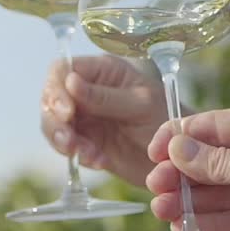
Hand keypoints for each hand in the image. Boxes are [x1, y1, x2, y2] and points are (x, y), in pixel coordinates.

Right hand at [41, 55, 169, 186]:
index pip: (63, 70)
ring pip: (54, 124)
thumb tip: (69, 82)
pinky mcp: (85, 141)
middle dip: (55, 121)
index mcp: (102, 72)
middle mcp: (87, 91)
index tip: (66, 112)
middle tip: (69, 140)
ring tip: (86, 154)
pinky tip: (99, 161)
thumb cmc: (166, 119)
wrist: (178, 156)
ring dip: (64, 141)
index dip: (57, 89)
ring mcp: (84, 117)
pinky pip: (68, 147)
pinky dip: (78, 155)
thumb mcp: (140, 105)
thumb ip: (104, 96)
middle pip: (51, 98)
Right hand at [145, 105, 229, 230]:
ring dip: (190, 201)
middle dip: (183, 174)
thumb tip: (176, 148)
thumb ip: (219, 161)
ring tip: (163, 212)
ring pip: (217, 193)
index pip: (218, 126)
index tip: (153, 152)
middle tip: (155, 187)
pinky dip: (207, 224)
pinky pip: (229, 220)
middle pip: (212, 161)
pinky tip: (184, 229)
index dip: (182, 137)